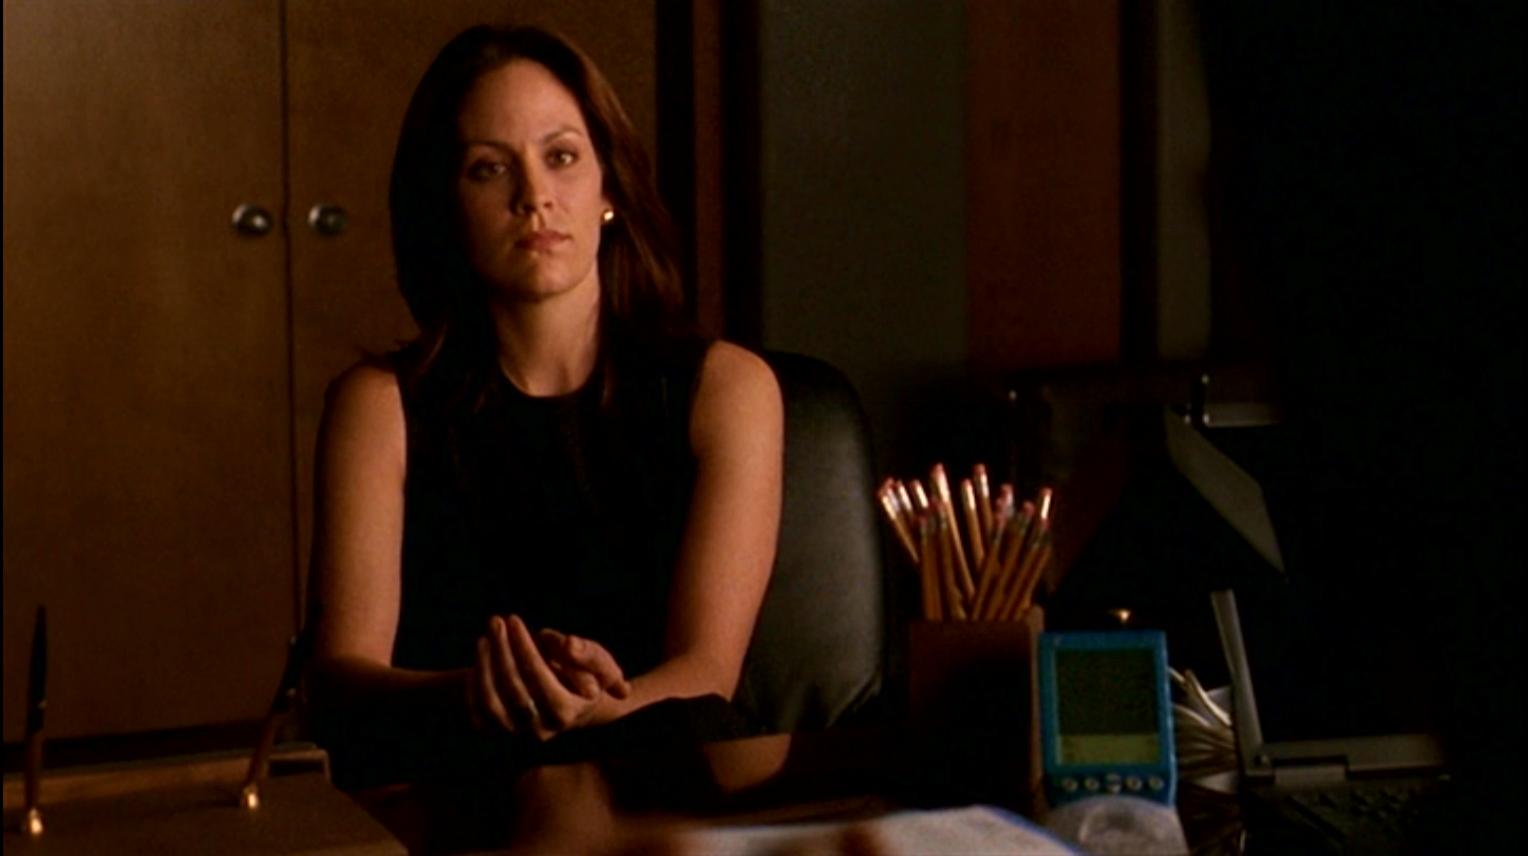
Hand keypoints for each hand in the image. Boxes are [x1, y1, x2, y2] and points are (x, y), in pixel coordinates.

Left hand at [467, 615, 627, 739]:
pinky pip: (476, 715)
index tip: (514, 620)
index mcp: (567, 712)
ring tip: (485, 638)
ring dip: (483, 667)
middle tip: (495, 621)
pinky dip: (472, 688)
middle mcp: (541, 729)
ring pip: (491, 704)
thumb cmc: (586, 674)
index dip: (523, 647)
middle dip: (501, 650)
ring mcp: (518, 733)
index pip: (538, 677)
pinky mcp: (499, 733)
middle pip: (513, 689)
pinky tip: (480, 660)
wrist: (572, 700)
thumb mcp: (598, 661)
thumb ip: (587, 653)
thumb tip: (568, 644)